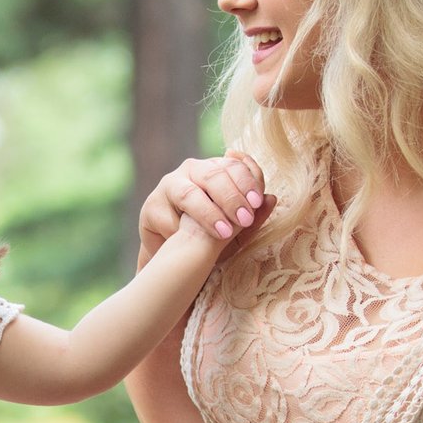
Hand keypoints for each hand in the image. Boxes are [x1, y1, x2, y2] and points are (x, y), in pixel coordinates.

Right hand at [138, 153, 275, 265]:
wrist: (171, 256)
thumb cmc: (207, 237)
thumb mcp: (235, 228)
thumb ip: (252, 215)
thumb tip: (271, 198)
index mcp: (216, 171)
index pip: (234, 167)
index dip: (247, 182)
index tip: (257, 202)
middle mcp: (192, 171)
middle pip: (212, 176)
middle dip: (231, 197)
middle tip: (244, 217)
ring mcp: (169, 186)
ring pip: (189, 193)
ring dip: (208, 212)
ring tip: (223, 232)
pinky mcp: (151, 207)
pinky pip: (168, 217)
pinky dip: (181, 231)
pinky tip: (190, 242)